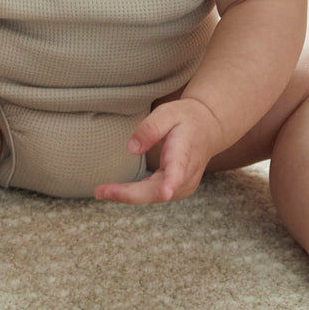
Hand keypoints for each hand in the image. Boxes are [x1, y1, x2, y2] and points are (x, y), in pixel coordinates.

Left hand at [93, 98, 224, 204]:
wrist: (209, 128)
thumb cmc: (186, 118)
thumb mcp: (168, 113)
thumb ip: (150, 128)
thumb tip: (131, 149)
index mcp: (185, 152)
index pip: (179, 169)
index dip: (171, 182)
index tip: (165, 192)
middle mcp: (187, 173)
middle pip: (159, 190)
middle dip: (129, 194)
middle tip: (99, 192)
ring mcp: (184, 184)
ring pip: (154, 196)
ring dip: (128, 196)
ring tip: (102, 192)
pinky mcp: (178, 189)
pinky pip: (154, 195)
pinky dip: (135, 194)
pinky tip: (116, 191)